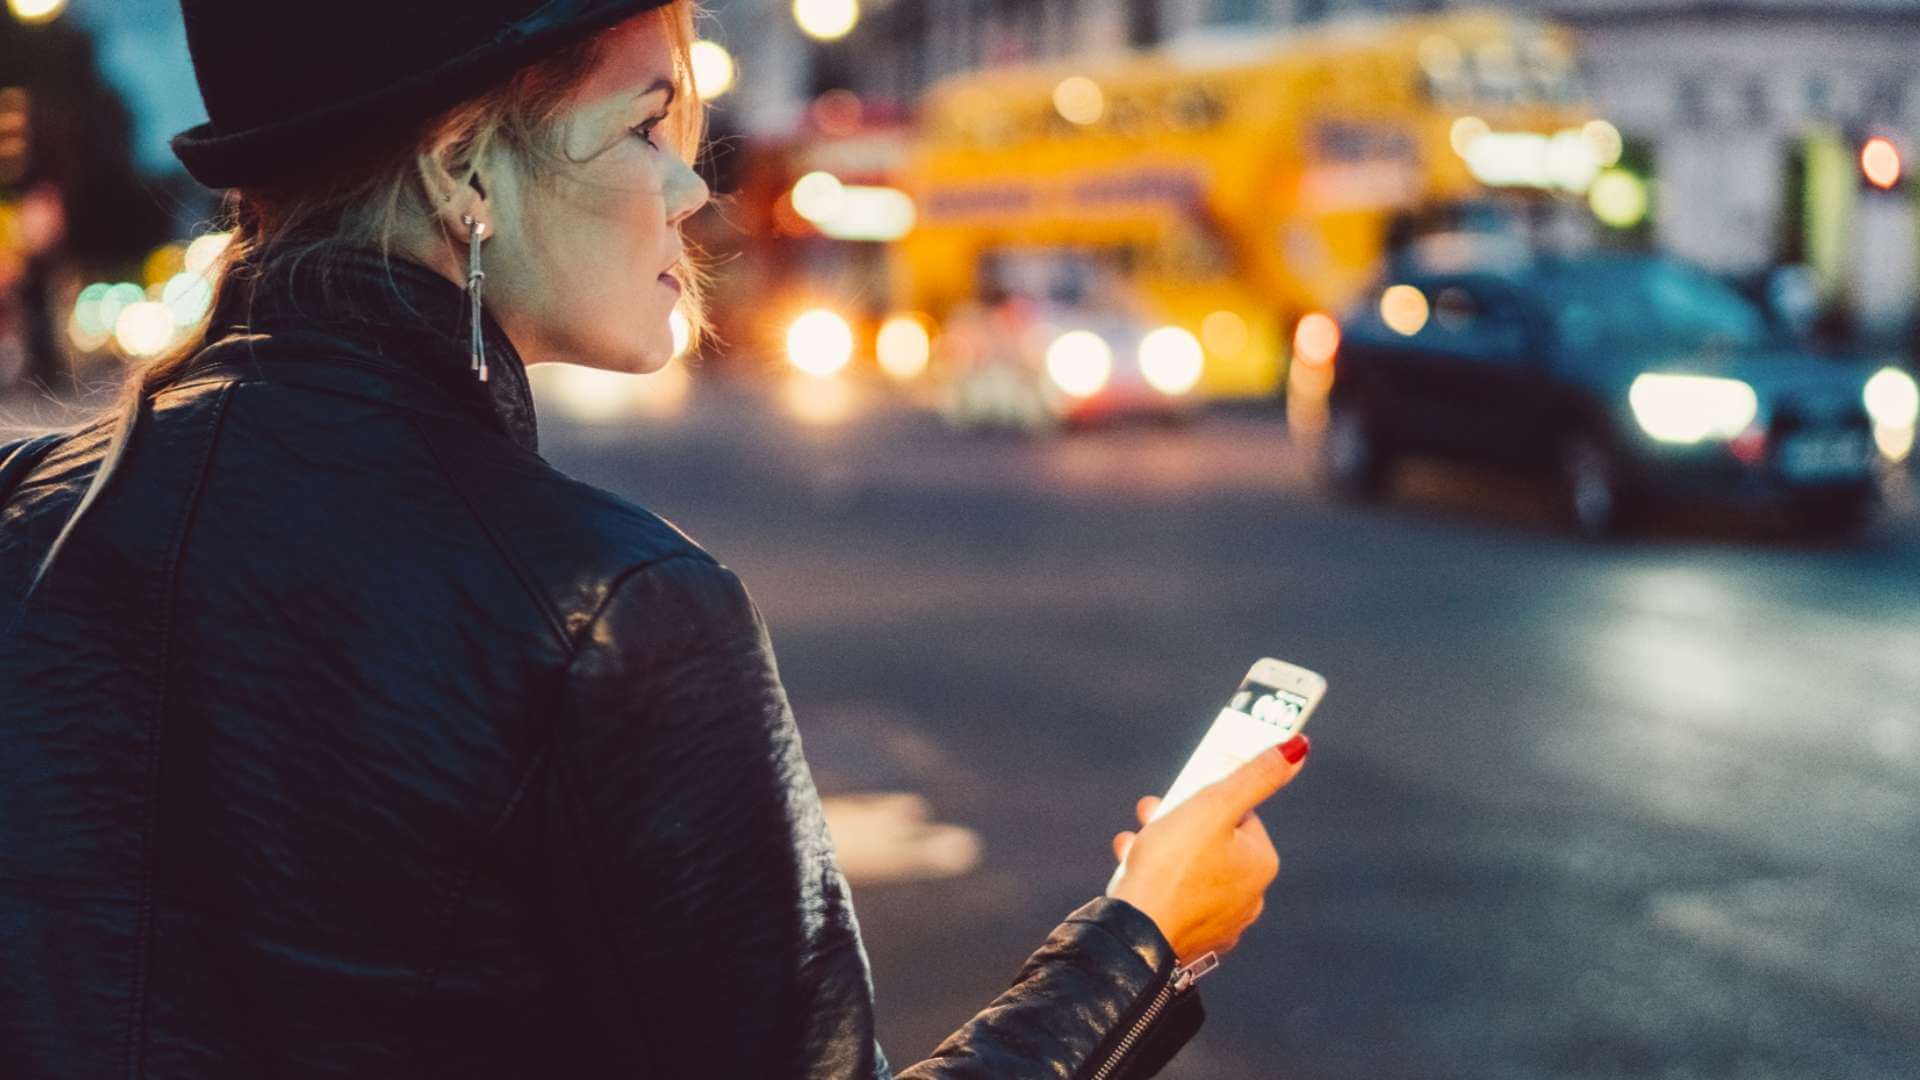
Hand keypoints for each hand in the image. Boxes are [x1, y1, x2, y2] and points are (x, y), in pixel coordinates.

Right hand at [1106, 736, 1308, 963]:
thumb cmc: (1173, 866)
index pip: (1239, 814)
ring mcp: (1221, 923)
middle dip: (1179, 824)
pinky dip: (1158, 884)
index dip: (1206, 800)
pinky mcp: (1191, 939)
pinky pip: (1177, 900)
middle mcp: (1250, 897)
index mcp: (1261, 864)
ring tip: (1132, 844)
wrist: (1136, 936)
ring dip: (1163, 851)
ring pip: (1192, 872)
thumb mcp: (1214, 806)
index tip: (1178, 796)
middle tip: (1149, 813)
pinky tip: (1133, 875)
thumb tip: (1298, 747)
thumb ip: (1255, 775)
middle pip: (1214, 843)